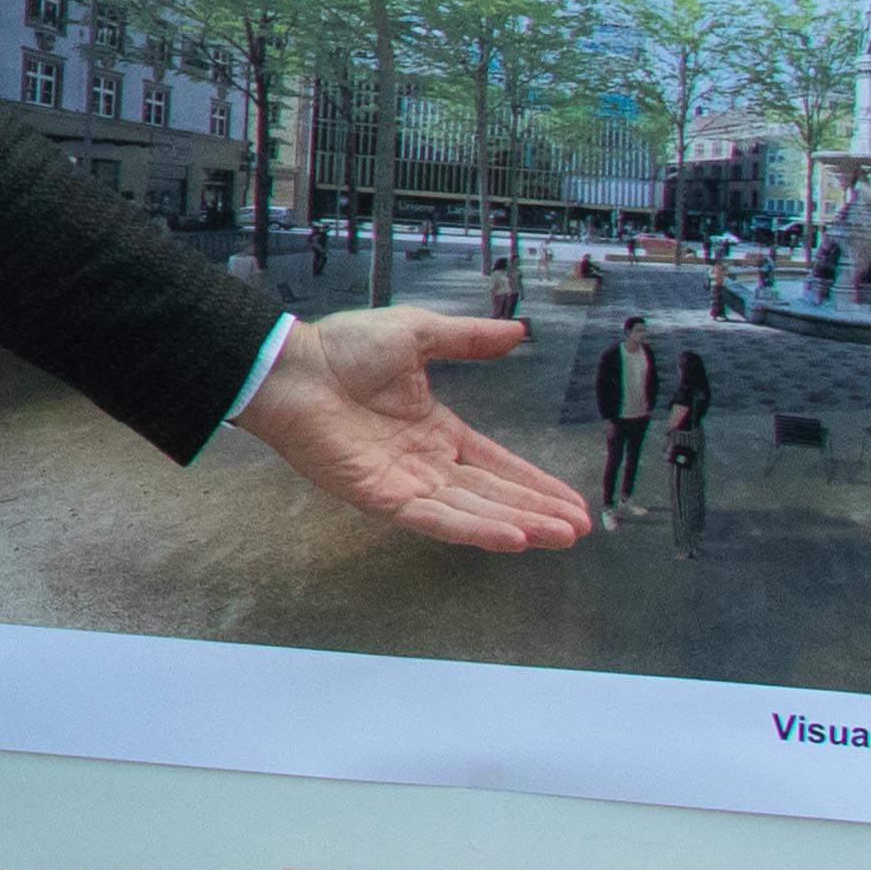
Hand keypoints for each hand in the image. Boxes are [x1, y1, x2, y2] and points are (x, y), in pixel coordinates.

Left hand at [234, 309, 595, 551]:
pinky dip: (472, 528)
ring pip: (472, 510)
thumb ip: (468, 339)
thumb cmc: (342, 348)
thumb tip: (518, 332)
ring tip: (560, 536)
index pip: (497, 463)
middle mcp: (425, 462)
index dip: (534, 483)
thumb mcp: (419, 334)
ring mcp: (403, 483)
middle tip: (578, 529)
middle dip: (537, 511)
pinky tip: (512, 537)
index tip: (572, 502)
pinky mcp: (380, 497)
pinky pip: (434, 518)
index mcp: (436, 430)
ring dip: (518, 524)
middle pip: (493, 493)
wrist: (292, 366)